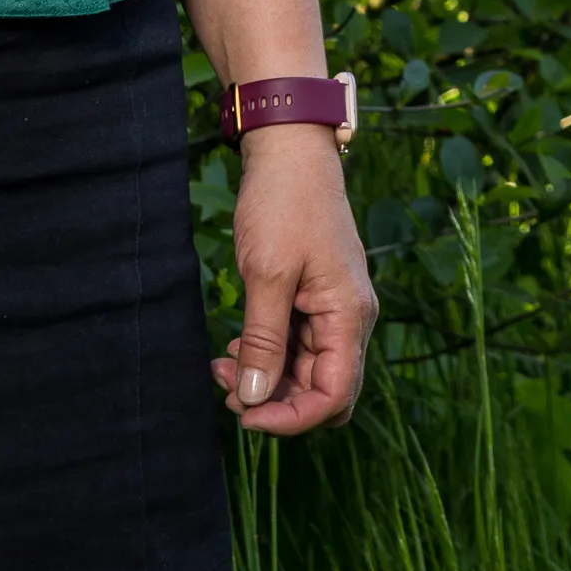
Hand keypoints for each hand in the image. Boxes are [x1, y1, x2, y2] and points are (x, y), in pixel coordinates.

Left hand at [217, 124, 373, 434]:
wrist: (290, 151)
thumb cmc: (284, 205)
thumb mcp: (267, 275)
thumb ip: (262, 341)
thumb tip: (253, 399)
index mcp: (350, 316)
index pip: (334, 397)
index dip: (290, 419)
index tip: (243, 413)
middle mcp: (350, 319)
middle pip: (323, 392)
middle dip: (276, 403)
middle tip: (226, 387)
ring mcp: (333, 310)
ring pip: (306, 373)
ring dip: (265, 379)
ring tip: (220, 363)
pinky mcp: (314, 300)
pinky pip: (296, 348)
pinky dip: (266, 355)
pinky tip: (235, 345)